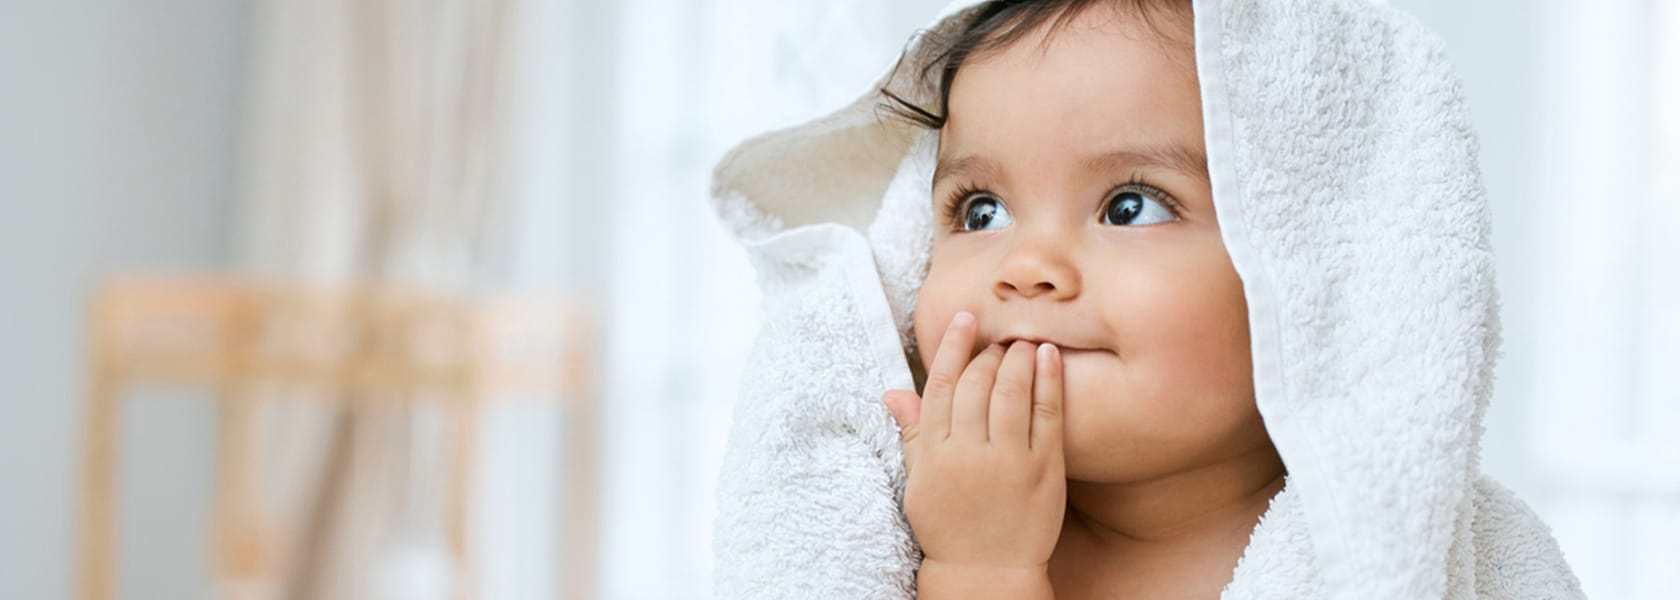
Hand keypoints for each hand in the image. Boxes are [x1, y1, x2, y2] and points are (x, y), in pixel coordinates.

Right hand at [882, 311, 1066, 571]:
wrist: (986, 572)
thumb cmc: (948, 526)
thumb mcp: (919, 482)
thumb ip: (913, 433)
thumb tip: (893, 392)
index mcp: (935, 453)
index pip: (940, 385)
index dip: (953, 346)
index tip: (965, 318)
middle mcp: (969, 452)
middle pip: (977, 383)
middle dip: (989, 353)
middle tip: (999, 339)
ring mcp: (1008, 460)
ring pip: (1011, 391)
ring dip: (1018, 357)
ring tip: (1024, 342)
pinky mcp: (1043, 469)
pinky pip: (1047, 414)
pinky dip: (1049, 380)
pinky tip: (1049, 357)